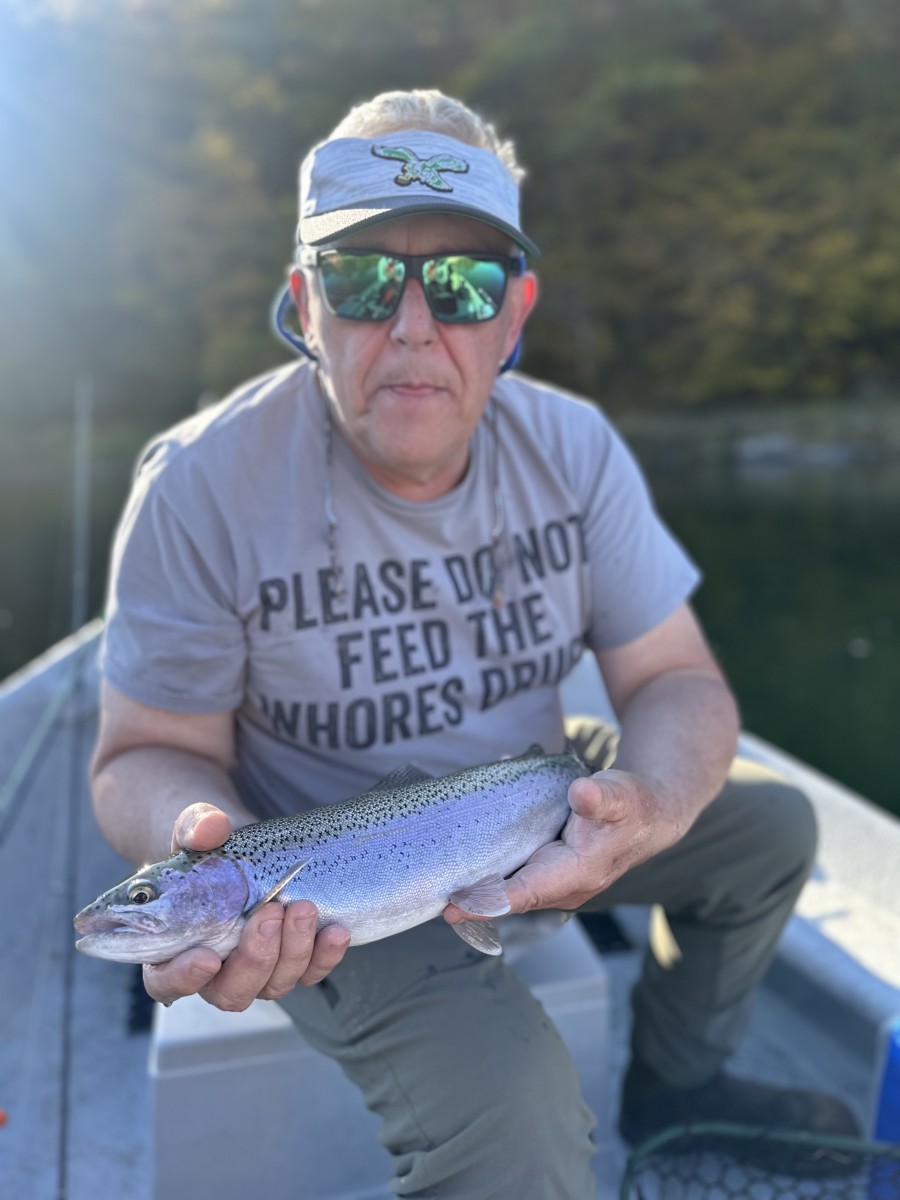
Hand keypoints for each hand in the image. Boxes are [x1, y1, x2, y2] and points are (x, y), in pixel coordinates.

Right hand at [142, 803, 350, 1008]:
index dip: (183, 978)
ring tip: (303, 908)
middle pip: (231, 991)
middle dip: (255, 958)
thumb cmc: (209, 847)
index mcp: (173, 948)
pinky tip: (335, 931)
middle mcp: (214, 971)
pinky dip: (324, 956)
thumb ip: (197, 827)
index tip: (207, 958)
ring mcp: (256, 971)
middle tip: (270, 913)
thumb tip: (212, 828)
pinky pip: (310, 973)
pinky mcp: (291, 962)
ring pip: (274, 985)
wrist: (245, 849)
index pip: (166, 981)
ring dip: (293, 952)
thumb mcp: (197, 829)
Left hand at [444, 769, 682, 923]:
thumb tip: (583, 794)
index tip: (451, 908)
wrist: (646, 814)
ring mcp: (551, 880)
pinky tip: (463, 840)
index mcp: (575, 875)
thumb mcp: (621, 795)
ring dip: (474, 875)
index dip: (486, 903)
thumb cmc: (632, 806)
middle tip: (426, 886)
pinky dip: (487, 858)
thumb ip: (602, 797)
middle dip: (468, 893)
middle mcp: (560, 886)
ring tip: (434, 867)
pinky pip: (509, 868)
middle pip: (505, 895)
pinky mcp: (544, 868)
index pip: (522, 896)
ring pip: (504, 883)